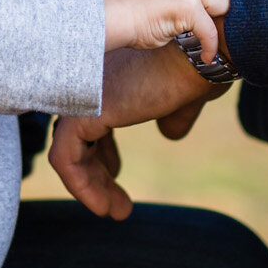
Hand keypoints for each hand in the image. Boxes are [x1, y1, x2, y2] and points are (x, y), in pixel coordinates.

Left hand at [50, 45, 229, 218]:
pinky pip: (65, 159)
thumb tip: (170, 134)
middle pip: (80, 137)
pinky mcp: (84, 115)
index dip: (102, 149)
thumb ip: (173, 115)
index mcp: (110, 79)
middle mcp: (92, 86)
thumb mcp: (184, 97)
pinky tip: (103, 208)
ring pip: (70, 152)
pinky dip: (80, 186)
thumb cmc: (199, 68)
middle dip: (97, 172)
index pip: (91, 120)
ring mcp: (85, 99)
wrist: (202, 56)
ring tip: (115, 212)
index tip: (116, 171)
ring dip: (91, 187)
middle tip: (117, 203)